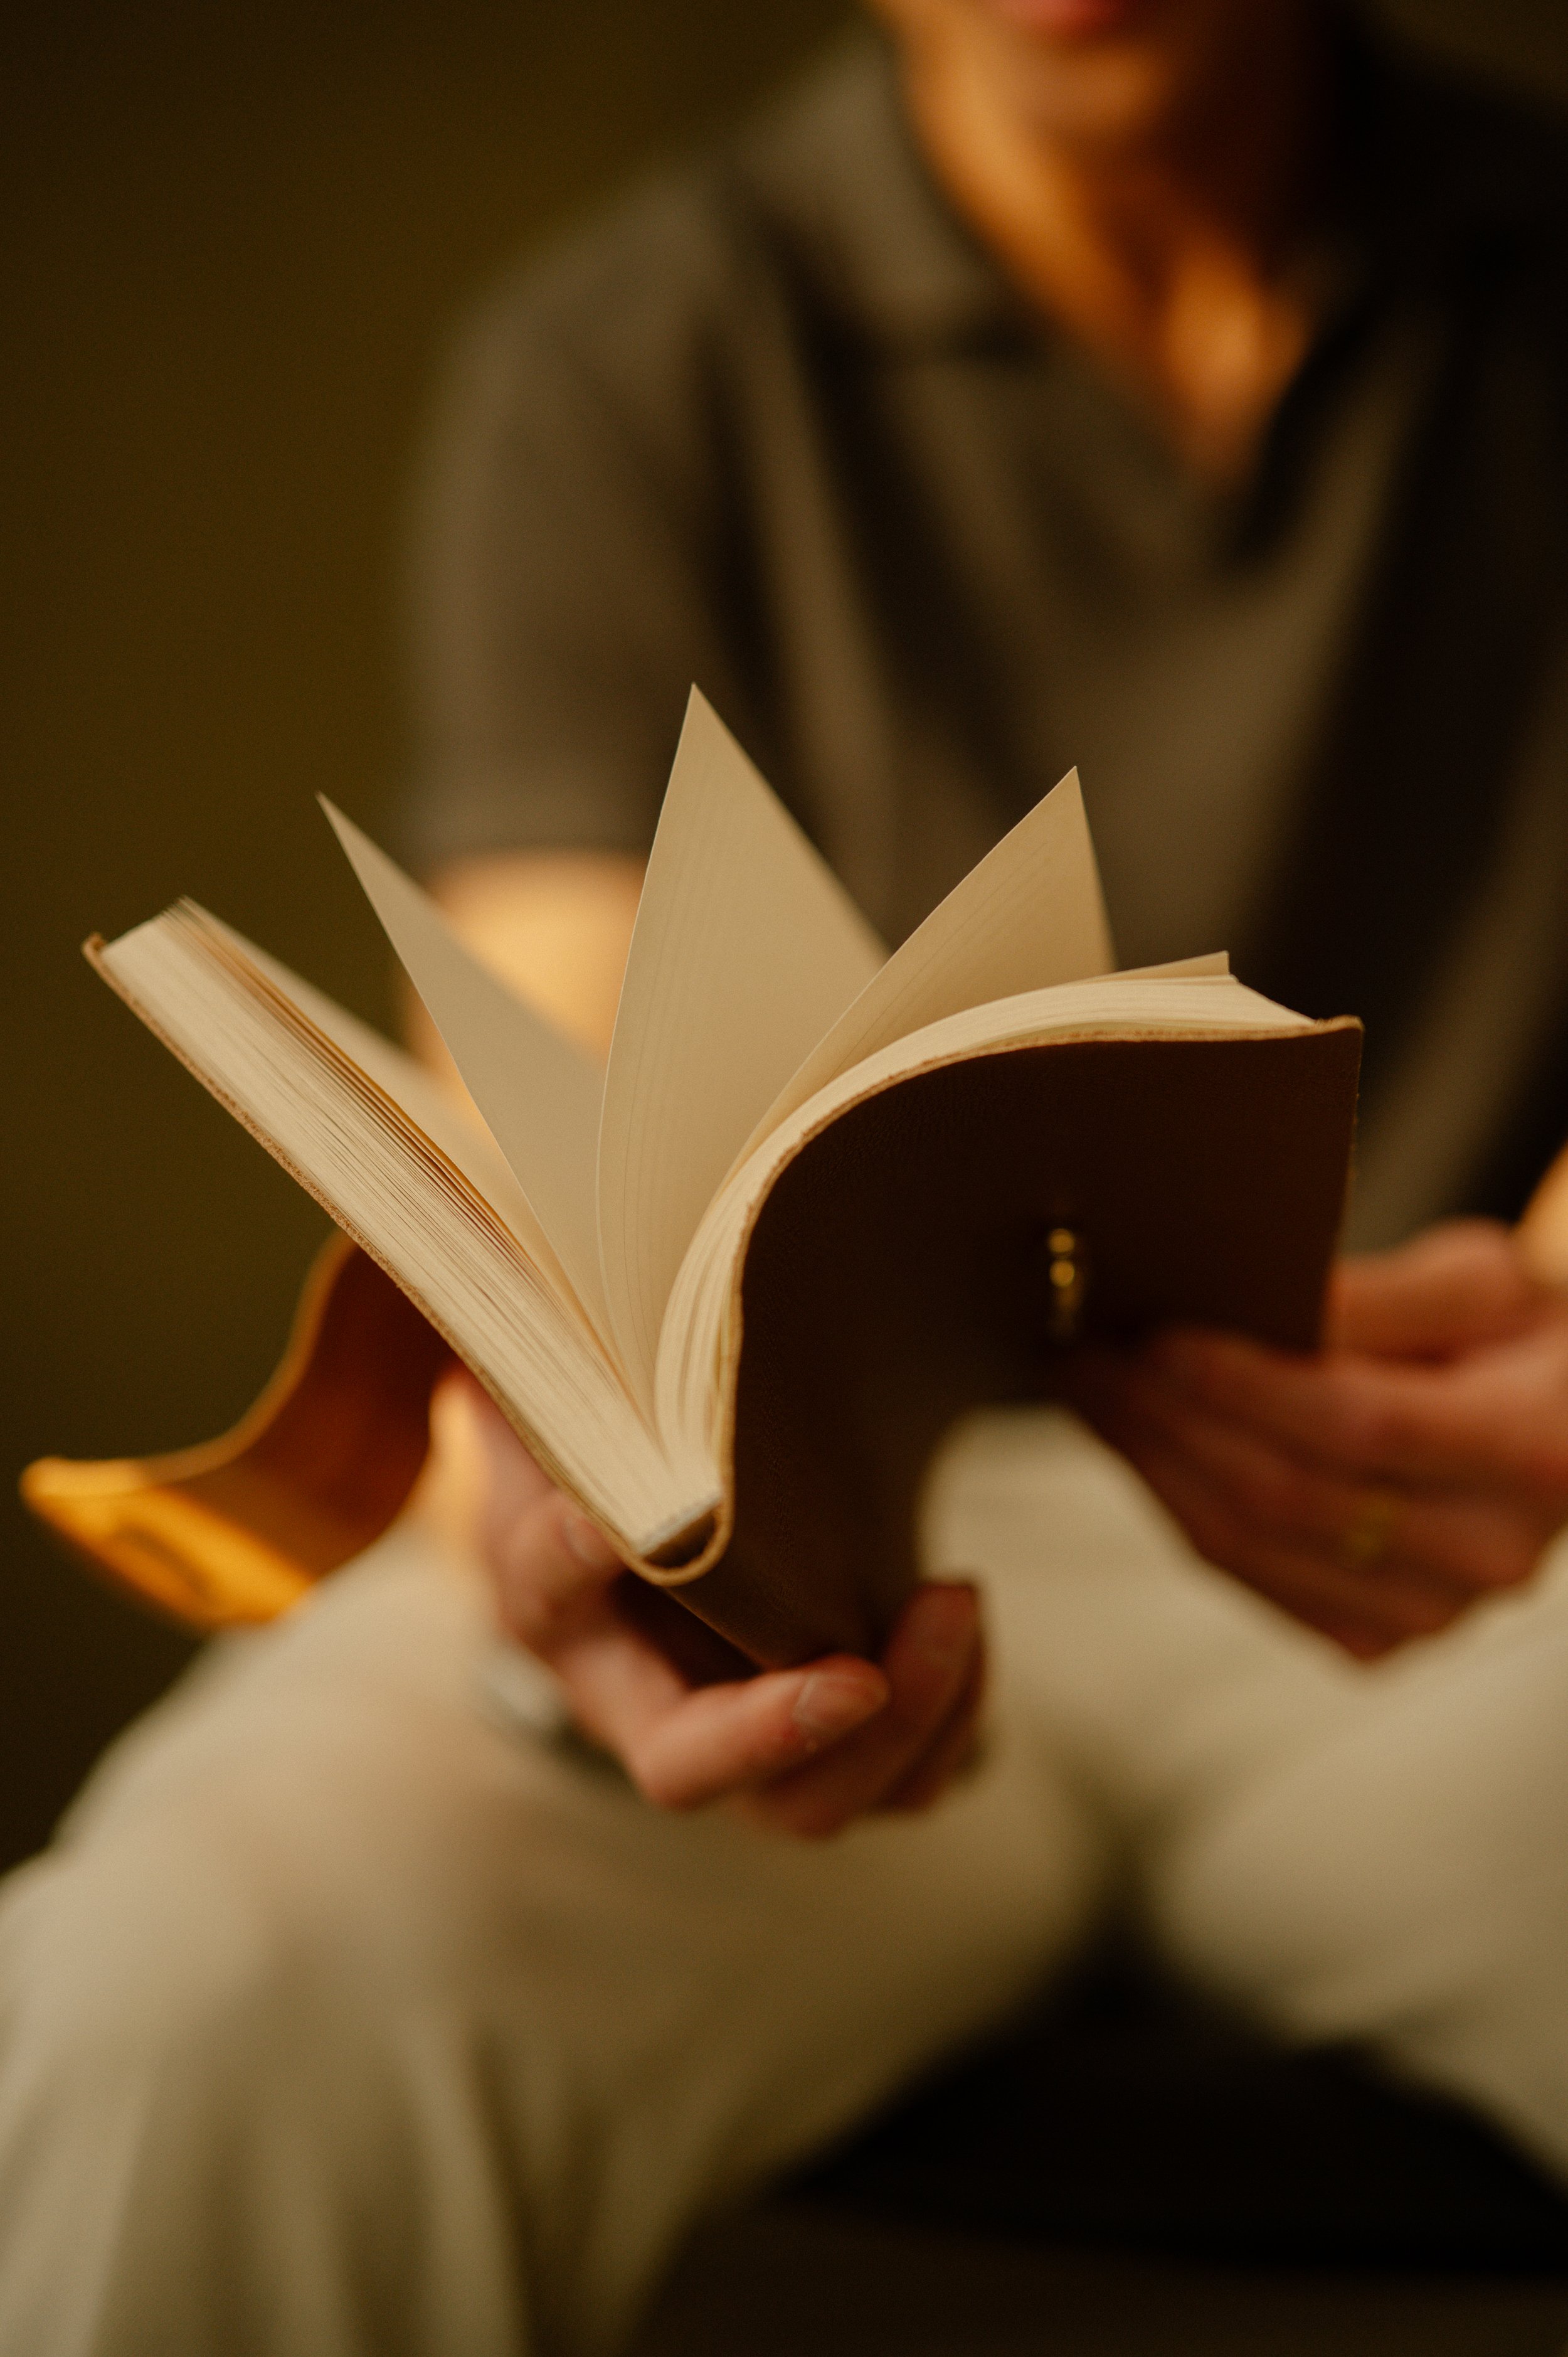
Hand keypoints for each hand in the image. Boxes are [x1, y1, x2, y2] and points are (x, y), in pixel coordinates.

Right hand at [457, 1376, 985, 1833]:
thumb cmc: (611, 1457)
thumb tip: (513, 1247)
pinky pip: (900, 1778)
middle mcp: (638, 1701)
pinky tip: (965, 1625)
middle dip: (799, 1730)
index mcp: (557, 1611)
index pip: (549, 1602)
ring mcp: (740, 1739)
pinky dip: (952, 1721)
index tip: (617, 1520)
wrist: (658, 1539)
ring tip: (957, 1603)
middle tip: (878, 1655)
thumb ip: (548, 1352)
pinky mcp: (828, 1741)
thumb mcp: (560, 1404)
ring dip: (905, 1725)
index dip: (578, 1566)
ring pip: (815, 1805)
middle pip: (697, 1775)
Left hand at [1066, 1221, 1567, 1657]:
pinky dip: (1176, 1504)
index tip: (1159, 1332)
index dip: (1247, 1383)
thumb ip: (1379, 1294)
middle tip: (1089, 1347)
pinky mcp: (1377, 1642)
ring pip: (1250, 1547)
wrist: (1564, 1426)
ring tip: (1089, 1385)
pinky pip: (1247, 1578)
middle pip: (1289, 1496)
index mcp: (1534, 1452)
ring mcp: (1432, 1614)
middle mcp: (1490, 1554)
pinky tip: (1137, 1441)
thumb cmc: (1518, 1336)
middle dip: (1168, 1417)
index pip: (1362, 1424)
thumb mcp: (1483, 1280)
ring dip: (1149, 1461)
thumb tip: (1255, 1296)